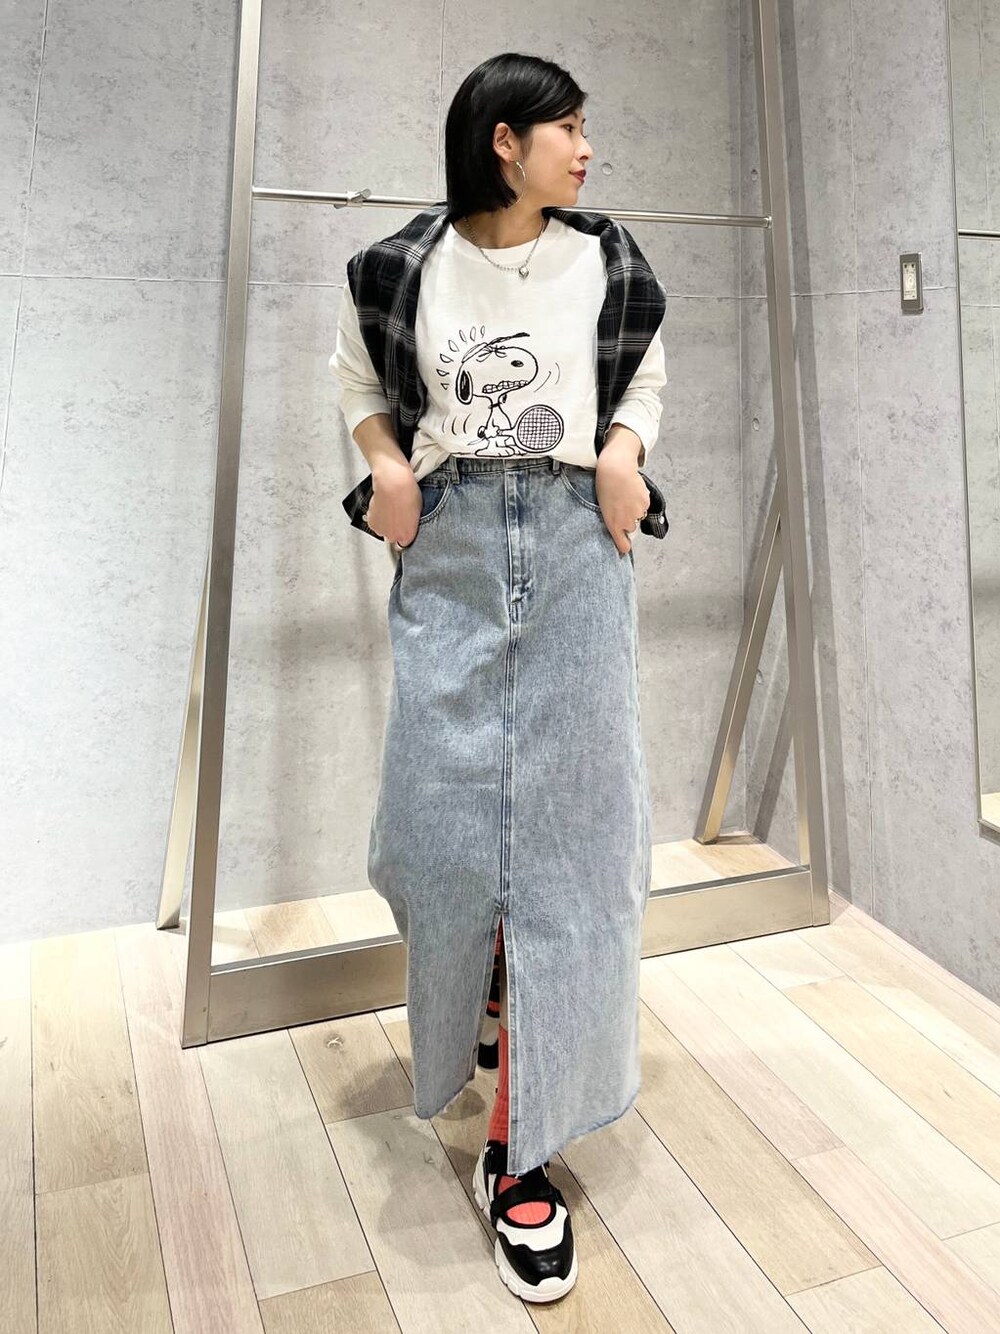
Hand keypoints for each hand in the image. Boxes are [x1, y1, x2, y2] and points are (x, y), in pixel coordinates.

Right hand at [364, 459, 421, 546]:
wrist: (393, 483)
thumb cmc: (407, 493)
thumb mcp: (418, 510)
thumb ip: (412, 522)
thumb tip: (409, 521)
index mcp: (408, 535)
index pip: (404, 543)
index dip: (404, 534)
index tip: (404, 528)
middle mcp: (394, 536)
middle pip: (393, 538)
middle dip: (394, 529)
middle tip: (396, 515)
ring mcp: (382, 531)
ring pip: (383, 531)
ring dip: (384, 523)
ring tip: (389, 509)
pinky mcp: (372, 524)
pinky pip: (375, 524)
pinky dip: (376, 518)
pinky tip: (382, 507)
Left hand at [596, 437, 649, 554]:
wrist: (615, 470)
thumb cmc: (605, 486)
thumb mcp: (604, 507)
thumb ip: (612, 519)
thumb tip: (621, 526)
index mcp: (613, 525)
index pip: (623, 545)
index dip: (624, 546)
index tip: (624, 546)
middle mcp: (626, 522)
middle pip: (631, 528)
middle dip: (628, 521)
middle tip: (620, 507)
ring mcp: (637, 513)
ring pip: (638, 516)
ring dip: (634, 509)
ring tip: (625, 497)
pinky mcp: (645, 503)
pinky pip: (644, 505)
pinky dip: (640, 500)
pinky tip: (632, 492)